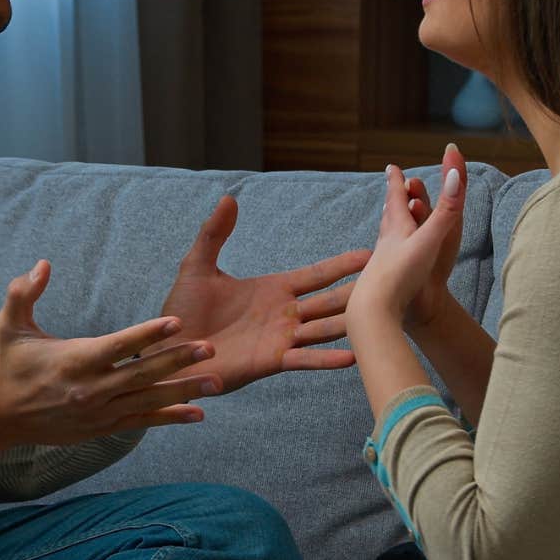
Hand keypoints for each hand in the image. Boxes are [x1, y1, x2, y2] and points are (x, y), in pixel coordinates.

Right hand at [0, 260, 222, 457]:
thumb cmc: (9, 363)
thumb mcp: (9, 325)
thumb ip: (24, 292)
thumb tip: (43, 264)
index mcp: (74, 360)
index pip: (118, 345)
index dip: (147, 334)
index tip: (177, 322)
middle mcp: (91, 389)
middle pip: (142, 374)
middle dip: (179, 361)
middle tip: (211, 349)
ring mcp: (99, 412)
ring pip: (149, 401)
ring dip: (184, 392)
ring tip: (216, 383)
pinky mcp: (103, 427)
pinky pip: (142, 421)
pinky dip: (170, 418)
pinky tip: (197, 413)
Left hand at [152, 196, 370, 393]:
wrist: (168, 351)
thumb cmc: (182, 311)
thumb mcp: (198, 267)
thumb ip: (214, 234)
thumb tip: (229, 198)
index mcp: (272, 289)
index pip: (316, 274)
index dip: (342, 264)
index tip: (371, 253)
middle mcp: (284, 314)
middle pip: (330, 301)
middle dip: (359, 292)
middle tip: (392, 282)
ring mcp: (281, 338)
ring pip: (325, 328)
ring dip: (351, 323)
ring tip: (381, 318)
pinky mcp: (271, 361)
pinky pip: (305, 358)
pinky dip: (327, 359)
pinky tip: (353, 357)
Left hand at [351, 152, 465, 330]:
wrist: (375, 313)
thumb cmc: (402, 275)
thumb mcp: (429, 240)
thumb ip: (444, 211)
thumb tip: (454, 174)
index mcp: (397, 230)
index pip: (395, 199)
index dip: (396, 182)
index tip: (390, 167)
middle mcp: (385, 244)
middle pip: (388, 217)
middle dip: (392, 201)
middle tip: (390, 189)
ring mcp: (380, 265)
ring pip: (384, 238)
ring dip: (388, 225)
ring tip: (388, 220)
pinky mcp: (380, 284)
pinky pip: (384, 262)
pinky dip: (387, 254)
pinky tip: (385, 263)